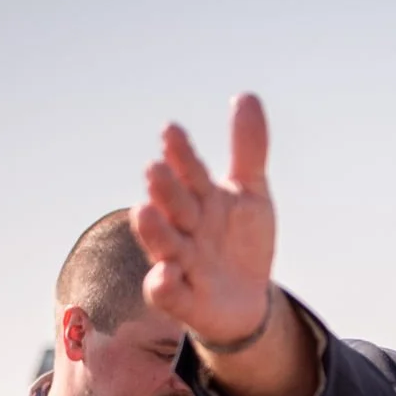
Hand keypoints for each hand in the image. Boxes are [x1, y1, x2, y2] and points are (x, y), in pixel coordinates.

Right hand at [131, 94, 277, 346]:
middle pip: (173, 205)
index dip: (181, 153)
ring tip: (144, 211)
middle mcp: (184, 227)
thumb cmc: (239, 241)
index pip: (189, 171)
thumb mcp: (251, 194)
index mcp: (200, 198)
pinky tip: (166, 272)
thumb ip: (248, 150)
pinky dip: (164, 284)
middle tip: (155, 169)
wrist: (246, 300)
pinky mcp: (183, 300)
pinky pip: (168, 294)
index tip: (172, 131)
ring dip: (154, 229)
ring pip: (163, 244)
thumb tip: (245, 95)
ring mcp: (181, 263)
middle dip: (164, 188)